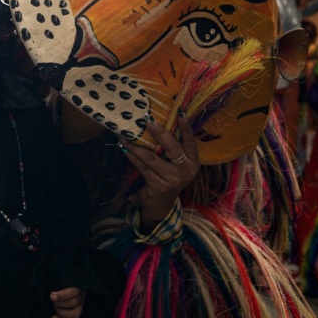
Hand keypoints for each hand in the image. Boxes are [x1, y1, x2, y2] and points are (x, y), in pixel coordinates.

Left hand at [50, 286, 85, 317]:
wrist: (58, 288)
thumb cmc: (58, 284)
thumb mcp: (58, 282)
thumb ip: (57, 285)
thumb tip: (53, 294)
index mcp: (77, 285)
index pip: (72, 292)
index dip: (62, 295)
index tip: (52, 296)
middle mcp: (81, 296)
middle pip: (73, 303)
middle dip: (59, 303)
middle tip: (53, 300)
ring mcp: (80, 306)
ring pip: (75, 314)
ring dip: (61, 312)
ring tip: (55, 307)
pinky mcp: (76, 313)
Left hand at [120, 111, 199, 229]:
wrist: (161, 204)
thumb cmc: (168, 178)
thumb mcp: (177, 165)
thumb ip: (174, 149)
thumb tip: (160, 123)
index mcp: (193, 162)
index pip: (190, 142)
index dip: (186, 127)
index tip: (180, 112)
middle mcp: (185, 171)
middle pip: (172, 147)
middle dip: (159, 132)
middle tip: (147, 120)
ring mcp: (172, 179)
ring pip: (152, 157)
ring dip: (137, 145)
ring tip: (126, 135)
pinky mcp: (158, 185)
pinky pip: (142, 166)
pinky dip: (132, 156)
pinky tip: (124, 148)